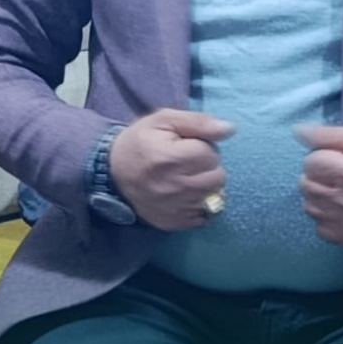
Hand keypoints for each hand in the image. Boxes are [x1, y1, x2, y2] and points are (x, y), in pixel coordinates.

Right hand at [108, 108, 232, 231]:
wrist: (113, 172)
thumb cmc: (140, 141)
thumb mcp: (164, 120)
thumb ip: (198, 122)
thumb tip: (229, 129)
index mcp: (169, 158)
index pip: (210, 154)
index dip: (203, 147)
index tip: (187, 147)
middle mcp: (173, 187)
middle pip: (218, 177)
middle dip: (208, 166)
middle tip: (190, 162)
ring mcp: (174, 209)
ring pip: (215, 197)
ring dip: (207, 185)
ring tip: (189, 177)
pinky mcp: (175, 223)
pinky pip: (206, 216)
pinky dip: (201, 204)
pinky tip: (187, 194)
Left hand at [294, 124, 342, 247]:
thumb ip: (330, 134)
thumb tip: (297, 131)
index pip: (310, 162)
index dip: (324, 155)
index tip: (341, 157)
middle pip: (305, 184)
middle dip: (319, 174)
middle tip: (341, 172)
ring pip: (309, 206)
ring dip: (320, 195)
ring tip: (342, 190)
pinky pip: (320, 228)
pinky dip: (328, 217)